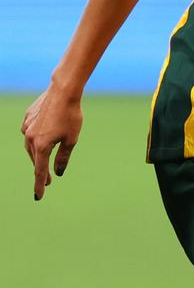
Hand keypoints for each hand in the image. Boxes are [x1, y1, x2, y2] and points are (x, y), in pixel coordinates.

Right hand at [21, 86, 82, 200]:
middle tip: (48, 182)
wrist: (63, 91)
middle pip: (35, 159)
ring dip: (38, 155)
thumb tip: (58, 172)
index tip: (39, 197)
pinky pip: (30, 133)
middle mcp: (30, 138)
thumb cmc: (71, 116)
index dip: (39, 185)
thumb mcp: (71, 140)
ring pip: (31, 146)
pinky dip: (35, 139)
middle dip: (41, 171)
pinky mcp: (28, 117)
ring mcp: (27, 126)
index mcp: (41, 146)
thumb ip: (63, 158)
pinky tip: (41, 139)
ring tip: (44, 163)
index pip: (40, 171)